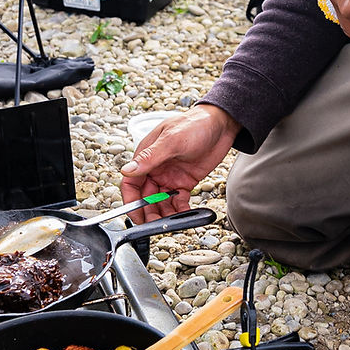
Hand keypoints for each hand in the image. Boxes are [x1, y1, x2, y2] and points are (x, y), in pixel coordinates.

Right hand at [118, 104, 239, 222]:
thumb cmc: (195, 125)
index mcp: (147, 157)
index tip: (136, 216)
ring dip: (163, 214)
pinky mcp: (185, 182)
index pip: (131, 183)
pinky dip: (180, 210)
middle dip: (148, 212)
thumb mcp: (172, 140)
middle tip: (155, 224)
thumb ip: (149, 157)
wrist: (222, 124)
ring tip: (170, 223)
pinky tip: (185, 215)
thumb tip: (127, 170)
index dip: (131, 201)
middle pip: (145, 197)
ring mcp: (170, 176)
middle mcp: (156, 169)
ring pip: (161, 202)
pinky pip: (178, 201)